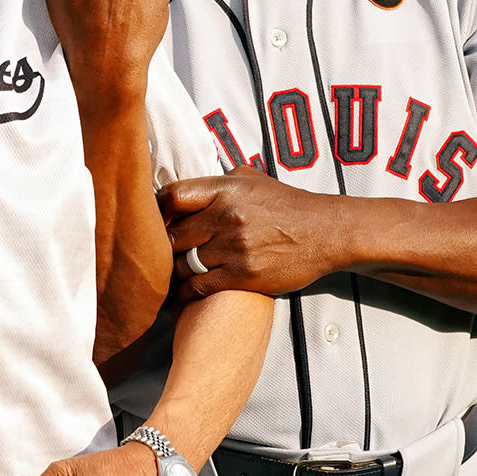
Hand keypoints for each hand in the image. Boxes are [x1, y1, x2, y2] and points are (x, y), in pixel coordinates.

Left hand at [163, 165, 357, 296]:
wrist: (327, 232)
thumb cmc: (286, 204)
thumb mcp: (251, 179)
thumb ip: (217, 180)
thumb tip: (184, 181)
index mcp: (224, 189)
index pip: (171, 197)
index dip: (154, 212)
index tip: (149, 223)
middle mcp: (226, 217)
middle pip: (172, 236)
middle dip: (160, 248)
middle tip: (151, 257)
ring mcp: (234, 247)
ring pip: (182, 265)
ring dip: (172, 273)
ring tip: (164, 278)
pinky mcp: (242, 275)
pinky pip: (198, 287)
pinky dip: (184, 294)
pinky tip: (178, 296)